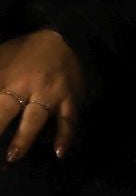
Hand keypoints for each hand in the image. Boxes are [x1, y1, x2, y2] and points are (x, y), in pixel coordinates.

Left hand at [0, 30, 85, 160]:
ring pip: (34, 118)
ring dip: (23, 138)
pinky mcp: (70, 100)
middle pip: (4, 110)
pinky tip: (60, 152)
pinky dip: (65, 137)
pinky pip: (68, 121)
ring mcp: (49, 95)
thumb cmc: (24, 53)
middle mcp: (24, 86)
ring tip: (13, 157)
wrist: (61, 39)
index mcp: (4, 76)